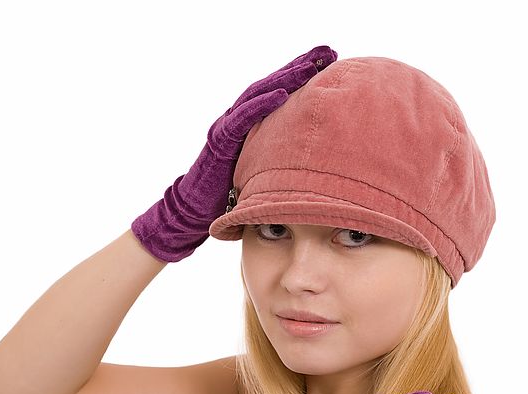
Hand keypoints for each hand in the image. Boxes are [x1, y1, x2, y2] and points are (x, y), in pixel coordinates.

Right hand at [130, 45, 337, 262]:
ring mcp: (227, 127)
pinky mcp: (219, 141)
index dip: (303, 72)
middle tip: (329, 50)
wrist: (196, 210)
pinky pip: (242, 119)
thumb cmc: (229, 193)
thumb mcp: (262, 169)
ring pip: (258, 94)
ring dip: (285, 78)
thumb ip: (279, 155)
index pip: (279, 91)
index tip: (331, 57)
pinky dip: (261, 105)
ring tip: (310, 65)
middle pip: (271, 84)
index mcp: (250, 124)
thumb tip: (314, 155)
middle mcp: (238, 119)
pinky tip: (283, 94)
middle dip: (300, 65)